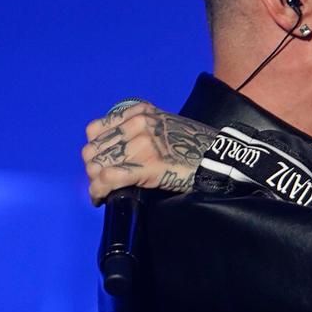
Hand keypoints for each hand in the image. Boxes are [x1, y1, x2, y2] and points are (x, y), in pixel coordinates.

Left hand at [81, 100, 218, 204]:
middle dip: (92, 169)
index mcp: (139, 112)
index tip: (100, 164)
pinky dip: (99, 191)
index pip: (95, 130)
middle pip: (93, 149)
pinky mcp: (147, 165)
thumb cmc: (195, 145)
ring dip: (95, 182)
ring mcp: (142, 144)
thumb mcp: (164, 125)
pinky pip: (109, 179)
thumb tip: (118, 150)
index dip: (94, 150)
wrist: (219, 156)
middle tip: (101, 183)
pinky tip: (100, 199)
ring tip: (102, 192)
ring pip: (98, 165)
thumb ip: (141, 130)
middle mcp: (137, 124)